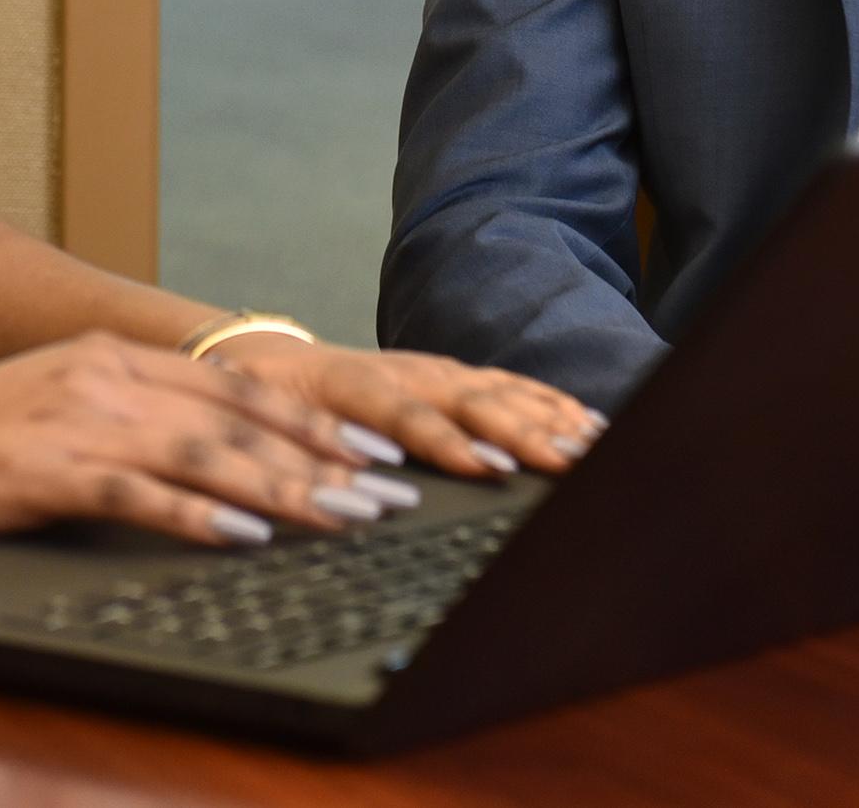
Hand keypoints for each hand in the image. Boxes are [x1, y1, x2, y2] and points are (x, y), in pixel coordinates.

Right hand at [0, 332, 422, 552]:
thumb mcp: (46, 424)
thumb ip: (120, 431)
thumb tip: (201, 468)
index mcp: (101, 356)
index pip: (229, 385)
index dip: (306, 417)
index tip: (370, 449)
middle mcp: (93, 372)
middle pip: (231, 414)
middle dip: (319, 456)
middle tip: (387, 493)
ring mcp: (64, 416)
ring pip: (200, 450)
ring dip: (282, 488)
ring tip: (344, 520)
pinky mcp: (33, 468)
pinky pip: (133, 491)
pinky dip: (196, 515)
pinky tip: (243, 537)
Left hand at [206, 336, 605, 478]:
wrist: (271, 360)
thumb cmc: (270, 403)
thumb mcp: (268, 429)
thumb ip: (300, 459)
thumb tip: (338, 497)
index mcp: (354, 386)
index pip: (405, 414)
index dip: (444, 440)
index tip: (484, 467)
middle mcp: (406, 373)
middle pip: (470, 400)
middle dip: (520, 432)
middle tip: (563, 462)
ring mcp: (436, 371)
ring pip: (499, 391)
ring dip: (546, 420)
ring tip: (590, 448)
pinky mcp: (455, 375)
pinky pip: (510, 387)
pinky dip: (550, 404)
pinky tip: (586, 422)